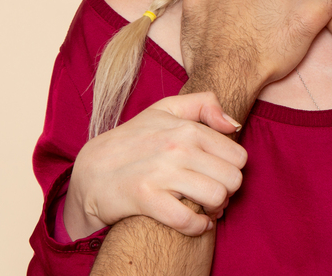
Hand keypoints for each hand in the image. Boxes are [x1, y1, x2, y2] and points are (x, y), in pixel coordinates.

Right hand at [65, 92, 245, 238]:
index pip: (238, 156)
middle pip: (232, 179)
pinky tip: (194, 223)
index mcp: (188, 128)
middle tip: (213, 195)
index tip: (218, 175)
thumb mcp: (166, 109)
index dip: (232, 170)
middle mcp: (178, 148)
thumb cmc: (134, 139)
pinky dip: (197, 227)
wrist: (93, 168)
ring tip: (204, 208)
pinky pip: (188, 219)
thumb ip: (204, 105)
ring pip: (216, 197)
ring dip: (214, 210)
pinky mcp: (146, 198)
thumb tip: (233, 125)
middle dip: (227, 192)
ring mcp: (162, 173)